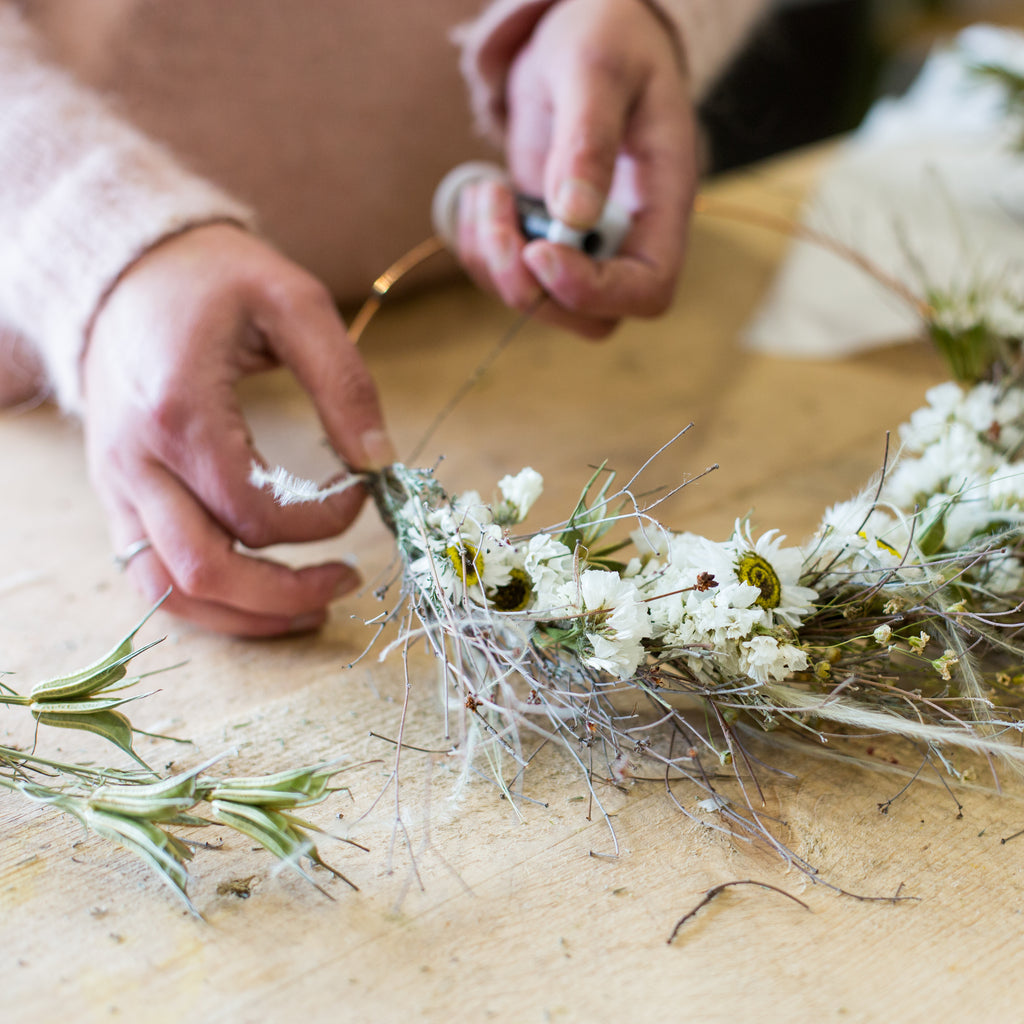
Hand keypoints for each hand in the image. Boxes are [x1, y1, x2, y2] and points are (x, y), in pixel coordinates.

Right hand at [83, 223, 393, 635]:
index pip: (259, 512)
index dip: (324, 521)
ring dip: (244, 617)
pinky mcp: (116, 495)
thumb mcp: (294, 302)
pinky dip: (205, 603)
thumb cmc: (215, 280)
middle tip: (348, 581)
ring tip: (310, 608)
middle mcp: (137, 462)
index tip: (362, 490)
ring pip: (169, 591)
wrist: (127, 270)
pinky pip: (149, 576)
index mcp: (180, 413)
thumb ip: (344, 382)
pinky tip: (257, 596)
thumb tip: (382, 461)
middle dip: (286, 595)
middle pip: (206, 571)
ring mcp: (117, 485)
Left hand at [456, 0, 696, 337]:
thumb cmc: (608, 37)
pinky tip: (481, 195)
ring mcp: (586, 245)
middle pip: (593, 318)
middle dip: (531, 289)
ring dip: (496, 266)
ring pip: (544, 307)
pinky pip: (510, 277)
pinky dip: (481, 251)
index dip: (594, 291)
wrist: (585, 29)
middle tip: (497, 219)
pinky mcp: (545, 238)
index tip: (541, 251)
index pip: (649, 289)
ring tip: (485, 193)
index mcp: (664, 203)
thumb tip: (573, 216)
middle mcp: (629, 238)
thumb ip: (590, 139)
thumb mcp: (598, 69)